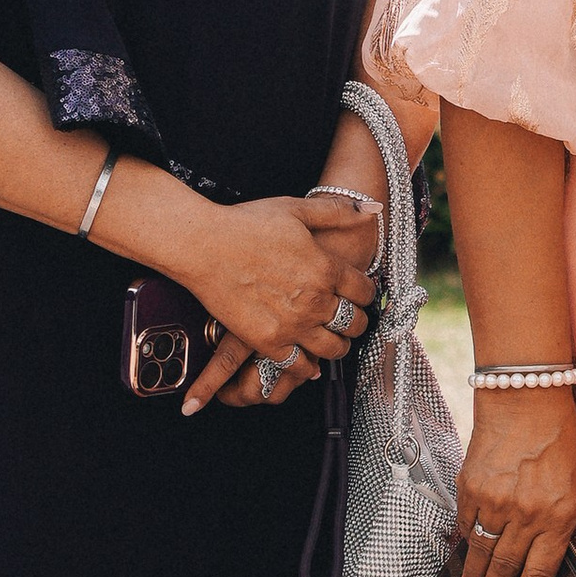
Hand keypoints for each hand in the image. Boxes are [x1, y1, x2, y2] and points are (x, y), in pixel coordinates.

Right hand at [178, 197, 377, 414]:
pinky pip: (299, 366)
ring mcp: (293, 324)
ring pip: (333, 349)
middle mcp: (316, 300)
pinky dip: (307, 367)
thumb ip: (338, 211)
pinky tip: (307, 363)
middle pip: (354, 324)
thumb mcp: (297, 209)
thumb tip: (372, 209)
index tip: (358, 296)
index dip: (365, 294)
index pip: (365, 292)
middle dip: (356, 323)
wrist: (203, 245)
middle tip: (349, 321)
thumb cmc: (247, 224)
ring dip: (336, 347)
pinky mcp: (268, 342)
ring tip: (331, 342)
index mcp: (327, 269)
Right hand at [457, 385, 575, 576]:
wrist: (526, 399)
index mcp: (559, 517)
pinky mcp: (471, 488)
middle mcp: (526, 516)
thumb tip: (540, 556)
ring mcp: (495, 503)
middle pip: (507, 569)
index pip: (539, 573)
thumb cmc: (560, 441)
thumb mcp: (574, 487)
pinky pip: (467, 526)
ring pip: (482, 553)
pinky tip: (467, 555)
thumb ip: (559, 523)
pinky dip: (467, 543)